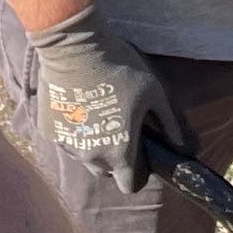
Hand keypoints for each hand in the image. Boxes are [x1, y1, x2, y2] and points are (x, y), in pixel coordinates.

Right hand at [26, 3, 190, 194]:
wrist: (73, 46)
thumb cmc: (119, 68)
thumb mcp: (154, 92)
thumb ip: (170, 122)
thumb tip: (183, 145)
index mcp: (119, 153)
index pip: (128, 185)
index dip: (137, 174)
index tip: (139, 156)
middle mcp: (91, 157)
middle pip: (105, 172)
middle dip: (114, 158)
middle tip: (120, 129)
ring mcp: (67, 145)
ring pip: (83, 156)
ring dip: (92, 144)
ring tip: (99, 114)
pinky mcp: (48, 131)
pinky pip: (65, 139)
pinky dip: (73, 130)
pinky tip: (79, 107)